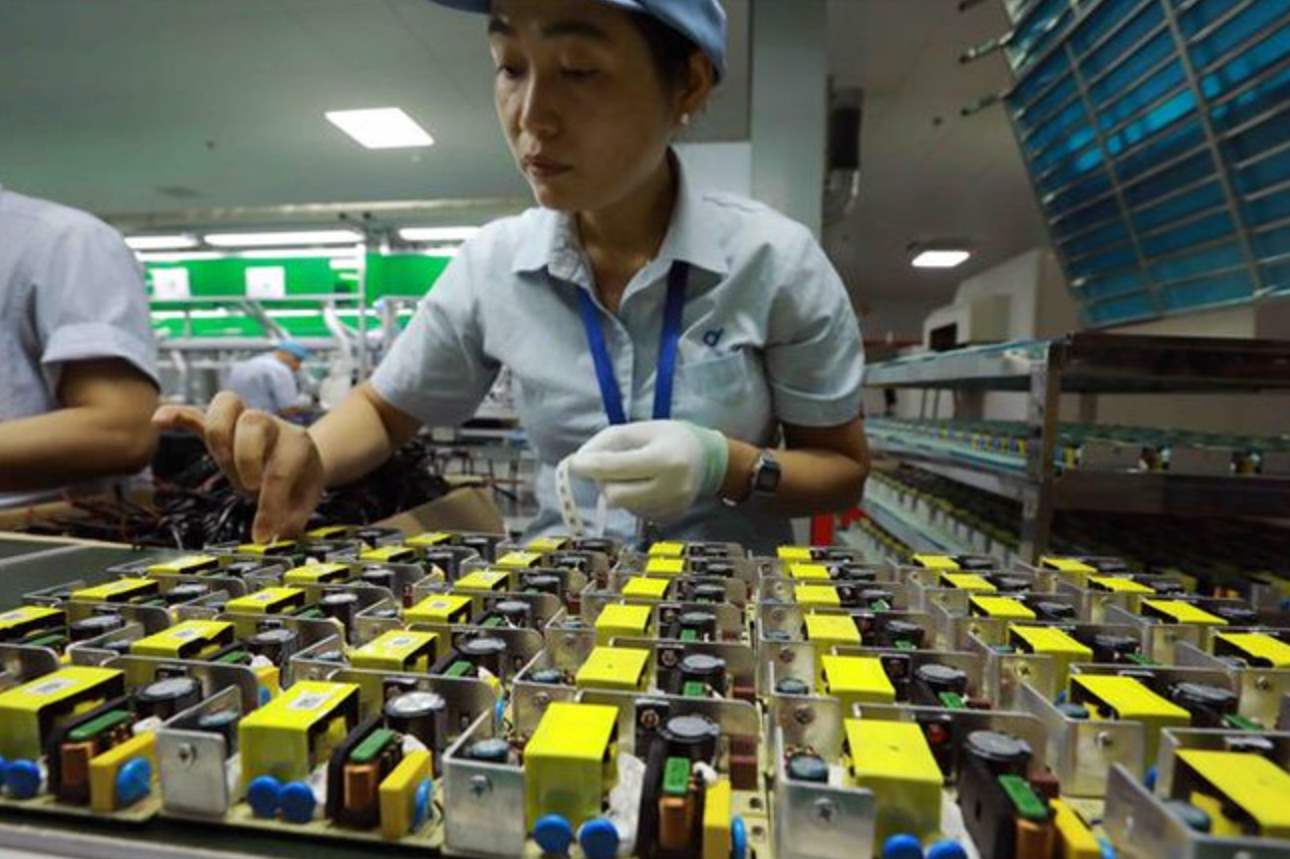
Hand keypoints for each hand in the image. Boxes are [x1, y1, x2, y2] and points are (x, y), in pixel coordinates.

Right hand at [152, 391, 325, 541]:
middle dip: (247, 457)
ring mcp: (243, 422)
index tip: (262, 534)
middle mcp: (271, 425)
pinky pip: (195, 412)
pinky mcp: (221, 427)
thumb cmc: (298, 476)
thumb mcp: (306, 499)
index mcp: (296, 444)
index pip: (280, 469)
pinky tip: (158, 421)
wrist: (299, 454)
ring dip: (219, 435)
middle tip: (248, 488)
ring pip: (226, 406)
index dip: (270, 505)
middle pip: (254, 421)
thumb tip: (276, 536)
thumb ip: (292, 519)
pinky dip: (177, 415)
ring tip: (221, 461)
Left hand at [567, 420, 728, 520]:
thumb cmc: (671, 438)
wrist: (708, 460)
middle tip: (605, 467)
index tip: (573, 462)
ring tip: (631, 473)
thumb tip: (579, 461)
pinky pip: (634, 512)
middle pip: (615, 495)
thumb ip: (609, 441)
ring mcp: (671, 507)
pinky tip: (643, 485)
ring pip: (622, 506)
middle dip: (602, 481)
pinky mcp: (668, 518)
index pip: (618, 468)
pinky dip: (630, 499)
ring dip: (616, 490)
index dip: (591, 466)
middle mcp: (671, 488)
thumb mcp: (642, 429)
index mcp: (665, 459)